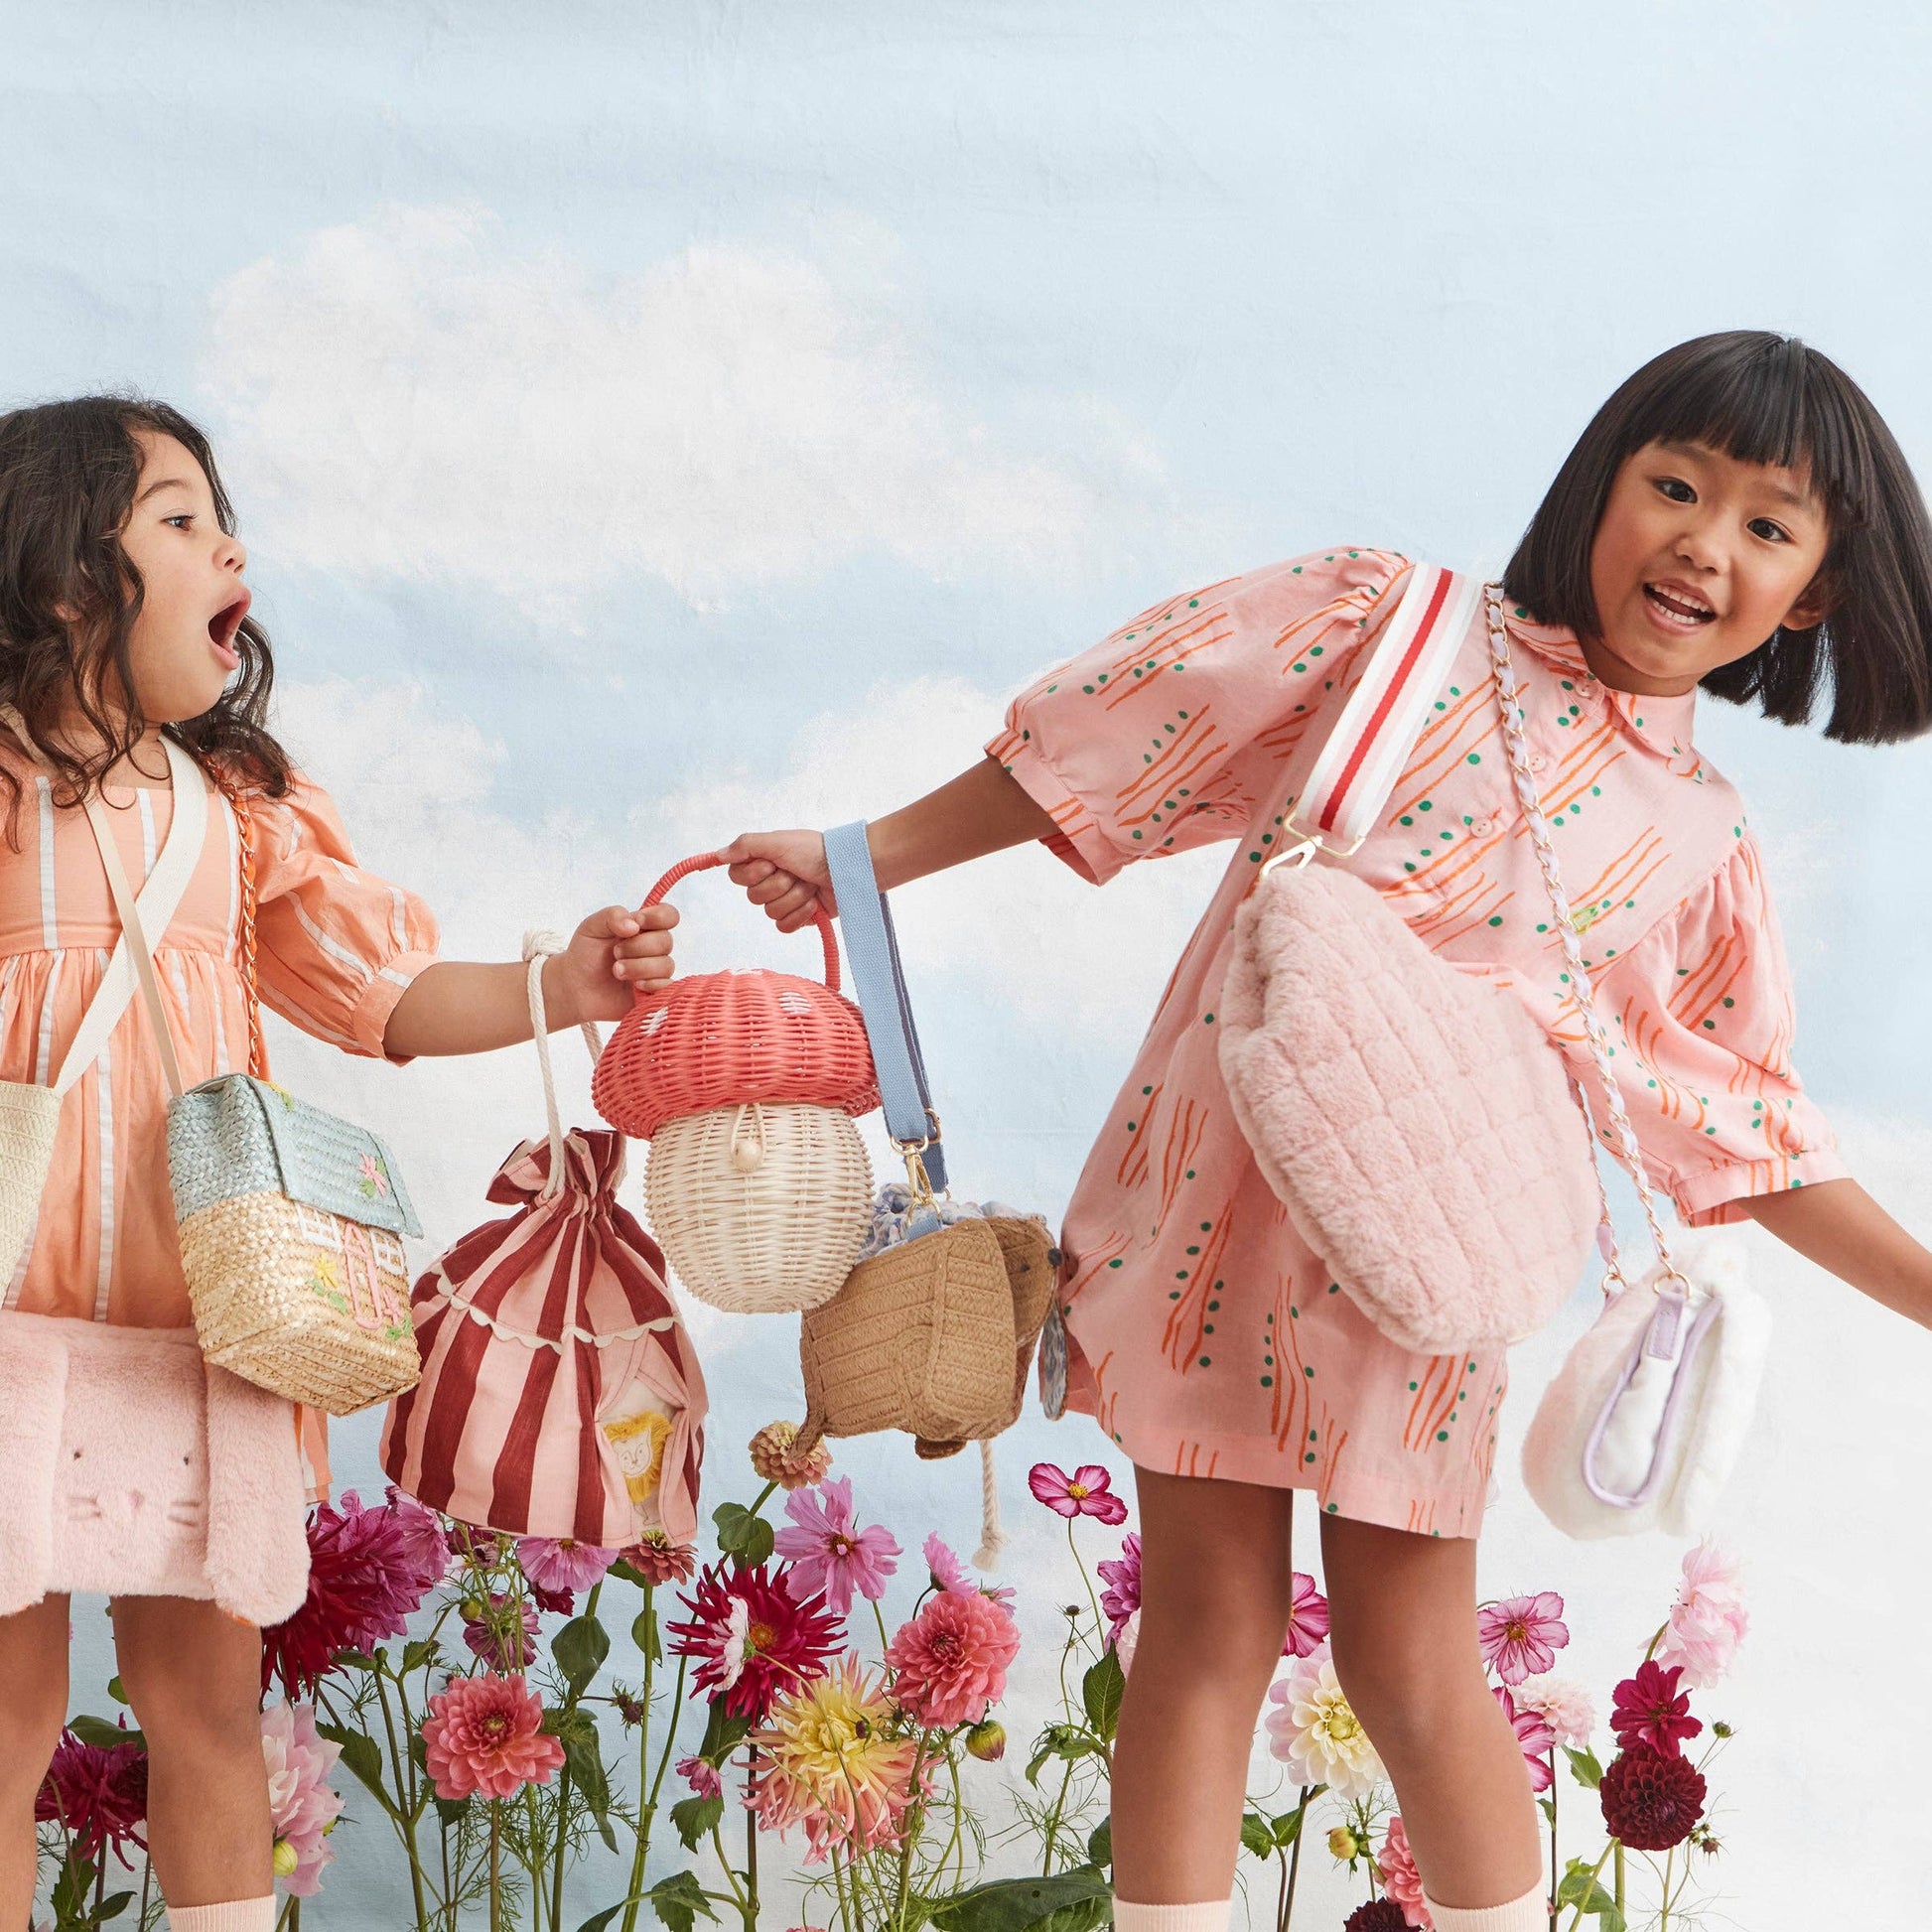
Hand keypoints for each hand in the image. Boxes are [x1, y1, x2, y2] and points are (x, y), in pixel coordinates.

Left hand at [545, 902, 679, 1024]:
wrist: (575, 988)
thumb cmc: (585, 955)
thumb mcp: (591, 927)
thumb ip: (612, 916)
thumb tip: (634, 925)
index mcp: (642, 927)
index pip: (669, 915)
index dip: (658, 917)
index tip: (637, 923)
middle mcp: (653, 948)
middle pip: (666, 941)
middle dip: (637, 947)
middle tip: (615, 953)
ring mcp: (655, 971)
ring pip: (666, 965)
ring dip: (639, 967)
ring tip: (617, 971)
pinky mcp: (655, 993)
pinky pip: (668, 987)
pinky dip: (652, 984)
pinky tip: (635, 986)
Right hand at [718, 830, 834, 934]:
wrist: (847, 869)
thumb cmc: (815, 850)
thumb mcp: (778, 840)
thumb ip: (745, 845)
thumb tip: (719, 855)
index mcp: (762, 862)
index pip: (737, 877)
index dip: (754, 873)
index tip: (773, 863)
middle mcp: (770, 881)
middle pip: (754, 897)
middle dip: (780, 884)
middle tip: (797, 873)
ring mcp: (784, 901)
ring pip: (771, 912)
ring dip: (795, 896)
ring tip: (810, 885)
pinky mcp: (798, 918)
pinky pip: (784, 927)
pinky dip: (800, 914)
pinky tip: (814, 903)